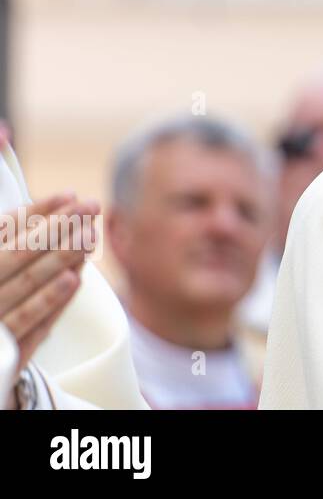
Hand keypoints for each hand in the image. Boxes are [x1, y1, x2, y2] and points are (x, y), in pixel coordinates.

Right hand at [0, 194, 98, 381]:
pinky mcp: (3, 351)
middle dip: (56, 228)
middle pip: (17, 255)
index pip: (3, 231)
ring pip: (26, 285)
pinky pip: (29, 323)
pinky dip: (52, 301)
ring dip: (60, 259)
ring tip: (89, 237)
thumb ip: (11, 236)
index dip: (37, 212)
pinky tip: (75, 279)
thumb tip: (57, 205)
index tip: (70, 194)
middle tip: (89, 207)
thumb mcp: (1, 261)